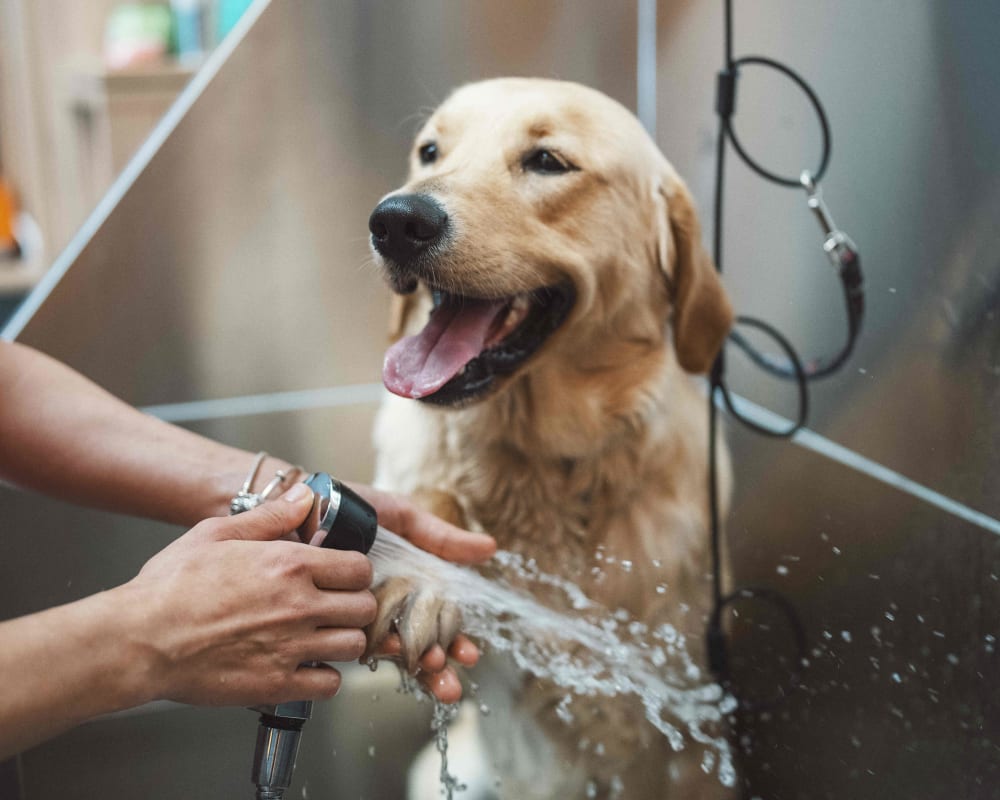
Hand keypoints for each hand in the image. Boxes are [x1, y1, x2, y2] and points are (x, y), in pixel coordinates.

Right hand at [122, 483, 375, 706]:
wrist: (139, 640)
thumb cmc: (170, 587)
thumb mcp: (216, 533)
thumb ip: (270, 516)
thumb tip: (305, 497)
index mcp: (289, 565)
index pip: (360, 568)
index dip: (355, 572)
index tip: (342, 577)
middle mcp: (298, 605)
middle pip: (364, 608)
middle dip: (354, 605)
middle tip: (335, 607)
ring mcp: (290, 647)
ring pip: (353, 645)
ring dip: (342, 640)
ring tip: (322, 635)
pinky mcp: (277, 684)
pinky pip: (330, 684)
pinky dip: (324, 677)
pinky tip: (306, 665)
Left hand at [347, 483, 495, 702]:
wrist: (305, 501)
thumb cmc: (350, 506)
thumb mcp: (401, 517)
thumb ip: (441, 537)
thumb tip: (490, 548)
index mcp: (405, 586)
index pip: (436, 623)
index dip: (454, 641)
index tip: (469, 653)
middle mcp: (384, 606)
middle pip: (418, 645)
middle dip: (438, 666)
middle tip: (451, 678)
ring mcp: (357, 615)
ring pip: (391, 650)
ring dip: (416, 668)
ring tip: (432, 670)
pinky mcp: (328, 619)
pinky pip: (355, 640)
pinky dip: (378, 653)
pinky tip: (395, 657)